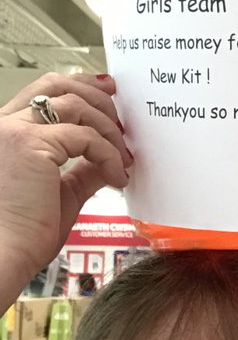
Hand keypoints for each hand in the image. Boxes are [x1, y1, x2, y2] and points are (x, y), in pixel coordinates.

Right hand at [0, 73, 130, 288]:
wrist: (5, 254)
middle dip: (97, 96)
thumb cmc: (21, 234)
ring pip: (75, 105)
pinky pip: (87, 137)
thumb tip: (108, 162)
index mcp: (7, 134)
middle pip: (56, 85)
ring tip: (123, 156)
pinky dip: (109, 155)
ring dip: (109, 128)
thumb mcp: (60, 193)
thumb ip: (84, 172)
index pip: (43, 93)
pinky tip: (116, 175)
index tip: (107, 97)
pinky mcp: (31, 145)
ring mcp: (16, 131)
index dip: (80, 89)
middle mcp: (6, 126)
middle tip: (122, 116)